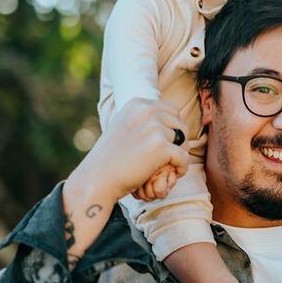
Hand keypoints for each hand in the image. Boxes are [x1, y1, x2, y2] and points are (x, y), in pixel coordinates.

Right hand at [67, 98, 189, 205]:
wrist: (97, 178)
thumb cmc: (110, 158)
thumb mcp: (124, 126)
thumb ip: (143, 120)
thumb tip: (170, 117)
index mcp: (138, 104)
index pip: (171, 110)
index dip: (172, 128)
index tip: (165, 144)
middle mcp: (147, 111)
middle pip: (180, 123)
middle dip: (179, 141)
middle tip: (169, 157)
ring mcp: (154, 128)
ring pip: (184, 141)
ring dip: (178, 155)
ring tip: (165, 167)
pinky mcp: (161, 146)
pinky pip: (184, 157)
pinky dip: (181, 168)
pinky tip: (172, 174)